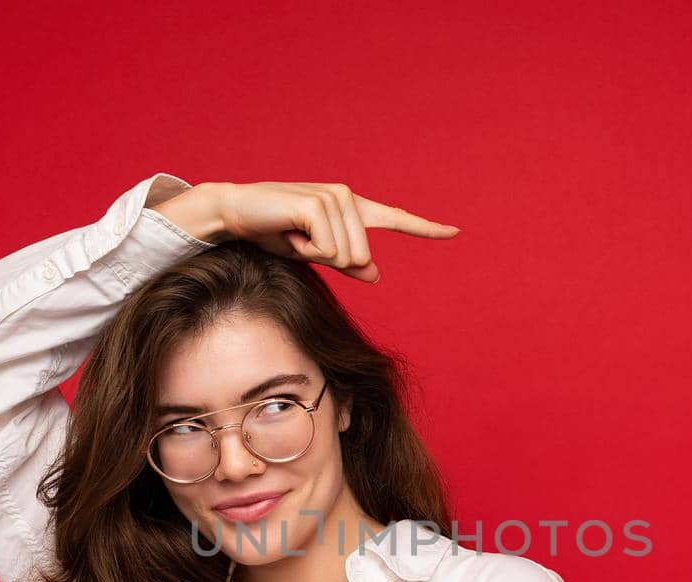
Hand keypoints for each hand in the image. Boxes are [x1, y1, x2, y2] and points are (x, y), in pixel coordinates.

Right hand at [164, 181, 459, 283]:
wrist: (236, 214)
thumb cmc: (275, 233)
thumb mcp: (315, 254)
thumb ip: (347, 263)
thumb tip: (376, 274)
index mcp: (353, 210)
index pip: (396, 218)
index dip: (426, 228)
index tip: (455, 232)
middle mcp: (349, 198)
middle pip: (360, 258)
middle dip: (327, 261)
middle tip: (299, 242)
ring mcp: (335, 197)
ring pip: (344, 256)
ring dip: (312, 255)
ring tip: (292, 235)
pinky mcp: (318, 203)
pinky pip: (327, 250)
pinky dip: (303, 250)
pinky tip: (288, 232)